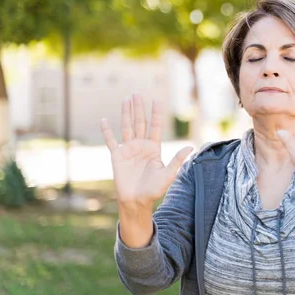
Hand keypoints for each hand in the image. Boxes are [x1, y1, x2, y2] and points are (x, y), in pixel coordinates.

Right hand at [100, 94, 192, 210]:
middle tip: (137, 93)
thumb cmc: (154, 190)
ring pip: (127, 127)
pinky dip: (107, 131)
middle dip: (139, 108)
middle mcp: (141, 146)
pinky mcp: (117, 156)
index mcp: (154, 148)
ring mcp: (128, 150)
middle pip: (140, 122)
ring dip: (126, 113)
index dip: (156, 113)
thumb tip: (190, 147)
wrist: (137, 201)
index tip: (157, 99)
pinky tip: (103, 120)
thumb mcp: (168, 174)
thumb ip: (177, 160)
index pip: (155, 126)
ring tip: (126, 99)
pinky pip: (111, 141)